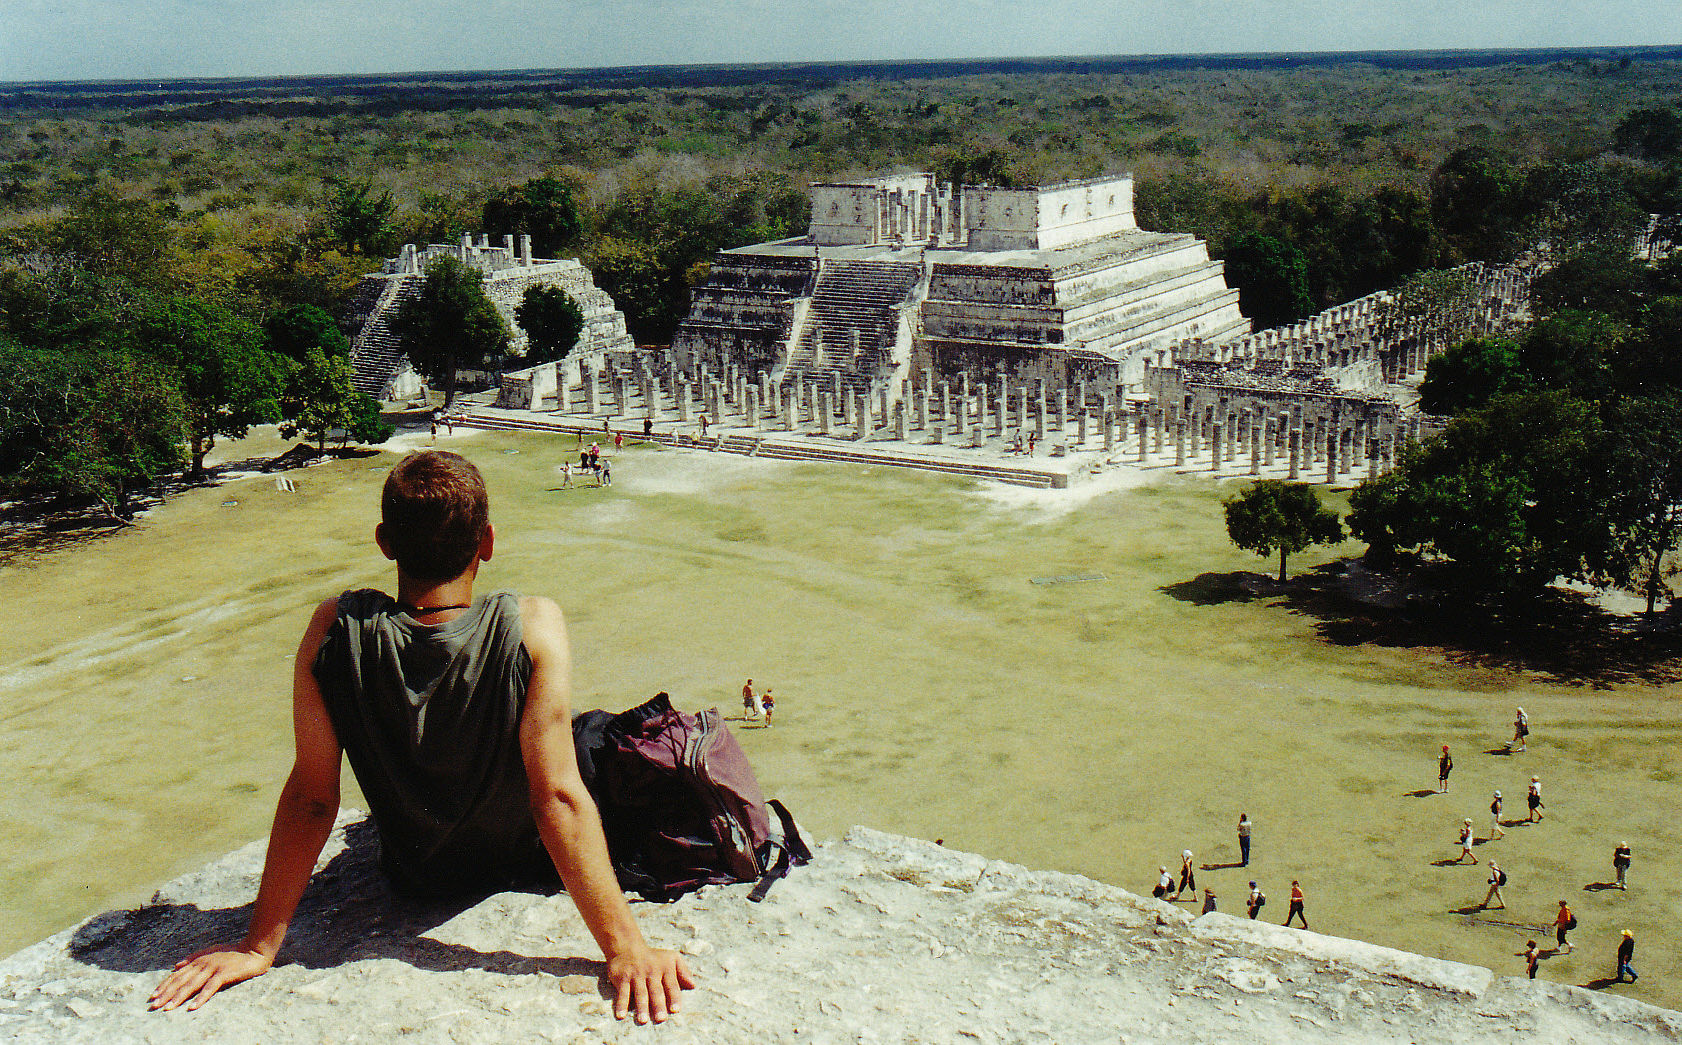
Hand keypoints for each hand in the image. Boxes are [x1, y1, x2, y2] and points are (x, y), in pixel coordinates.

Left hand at [148, 944, 273, 1011]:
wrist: (254, 950)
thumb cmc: (234, 952)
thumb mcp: (212, 952)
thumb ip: (194, 958)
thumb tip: (176, 966)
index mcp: (199, 959)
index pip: (177, 974)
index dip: (164, 985)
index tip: (153, 996)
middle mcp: (203, 963)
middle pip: (181, 980)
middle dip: (166, 994)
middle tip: (154, 1005)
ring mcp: (213, 968)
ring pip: (192, 985)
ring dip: (178, 997)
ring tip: (168, 1008)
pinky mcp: (224, 973)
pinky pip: (210, 987)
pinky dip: (200, 997)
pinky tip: (192, 1007)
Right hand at [607, 947, 696, 1023]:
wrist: (627, 947)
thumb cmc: (654, 958)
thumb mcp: (672, 958)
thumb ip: (683, 971)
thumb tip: (693, 985)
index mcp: (665, 968)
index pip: (671, 985)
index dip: (674, 997)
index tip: (676, 1010)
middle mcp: (651, 972)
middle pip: (656, 991)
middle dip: (658, 1005)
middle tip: (661, 1019)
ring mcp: (636, 975)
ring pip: (640, 992)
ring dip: (641, 1006)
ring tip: (643, 1020)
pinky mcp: (622, 978)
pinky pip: (622, 992)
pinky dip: (621, 1004)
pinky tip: (620, 1015)